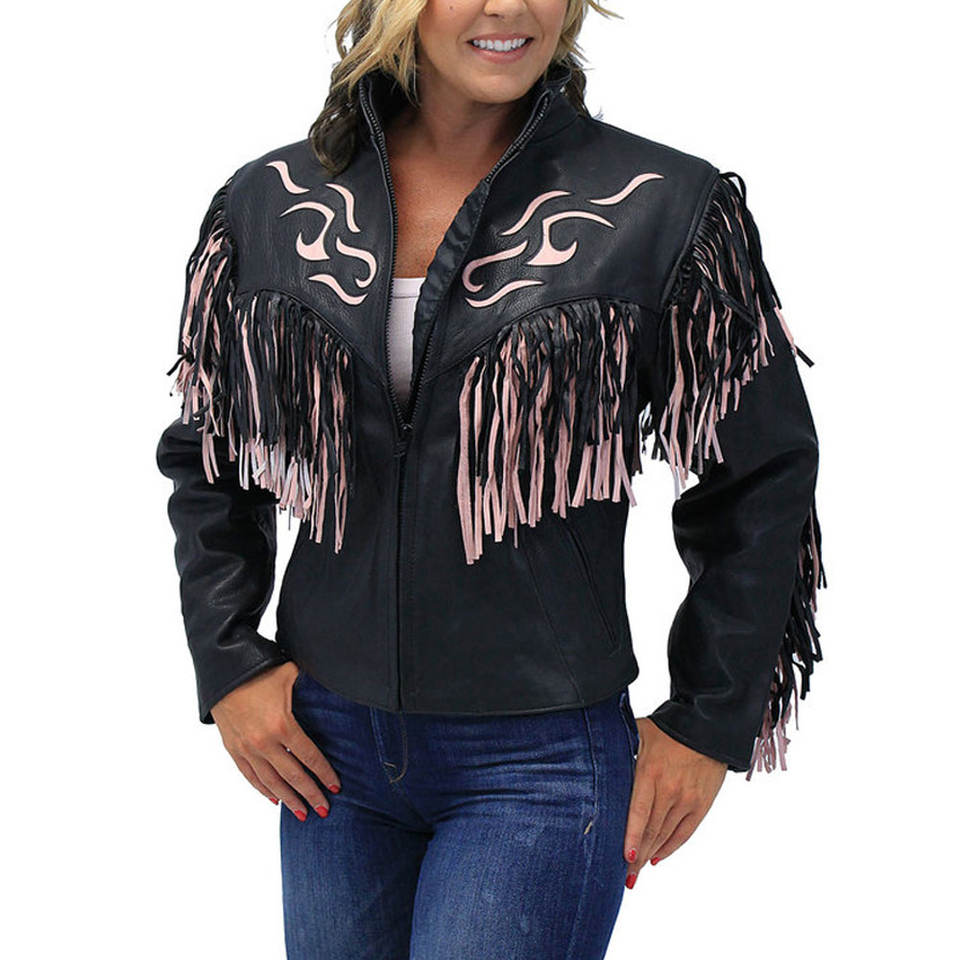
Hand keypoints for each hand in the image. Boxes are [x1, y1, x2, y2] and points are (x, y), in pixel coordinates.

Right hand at [210, 662, 341, 820]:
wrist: (221, 670)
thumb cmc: (259, 669)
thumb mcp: (290, 674)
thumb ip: (311, 684)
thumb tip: (332, 682)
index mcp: (282, 725)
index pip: (309, 757)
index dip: (324, 773)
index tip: (336, 786)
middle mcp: (264, 742)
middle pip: (293, 776)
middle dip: (310, 794)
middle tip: (324, 810)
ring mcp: (246, 748)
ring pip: (271, 782)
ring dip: (288, 799)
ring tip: (302, 813)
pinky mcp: (233, 749)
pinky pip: (250, 776)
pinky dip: (263, 790)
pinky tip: (275, 800)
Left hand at [622, 717, 725, 886]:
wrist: (706, 728)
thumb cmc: (667, 729)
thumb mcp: (639, 732)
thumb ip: (619, 746)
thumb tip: (593, 751)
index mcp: (650, 772)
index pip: (638, 812)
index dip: (631, 837)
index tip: (624, 857)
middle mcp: (669, 790)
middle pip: (651, 830)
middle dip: (636, 855)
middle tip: (624, 874)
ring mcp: (687, 799)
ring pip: (666, 835)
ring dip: (650, 855)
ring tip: (636, 871)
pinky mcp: (702, 805)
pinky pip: (685, 833)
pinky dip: (670, 848)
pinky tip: (657, 858)